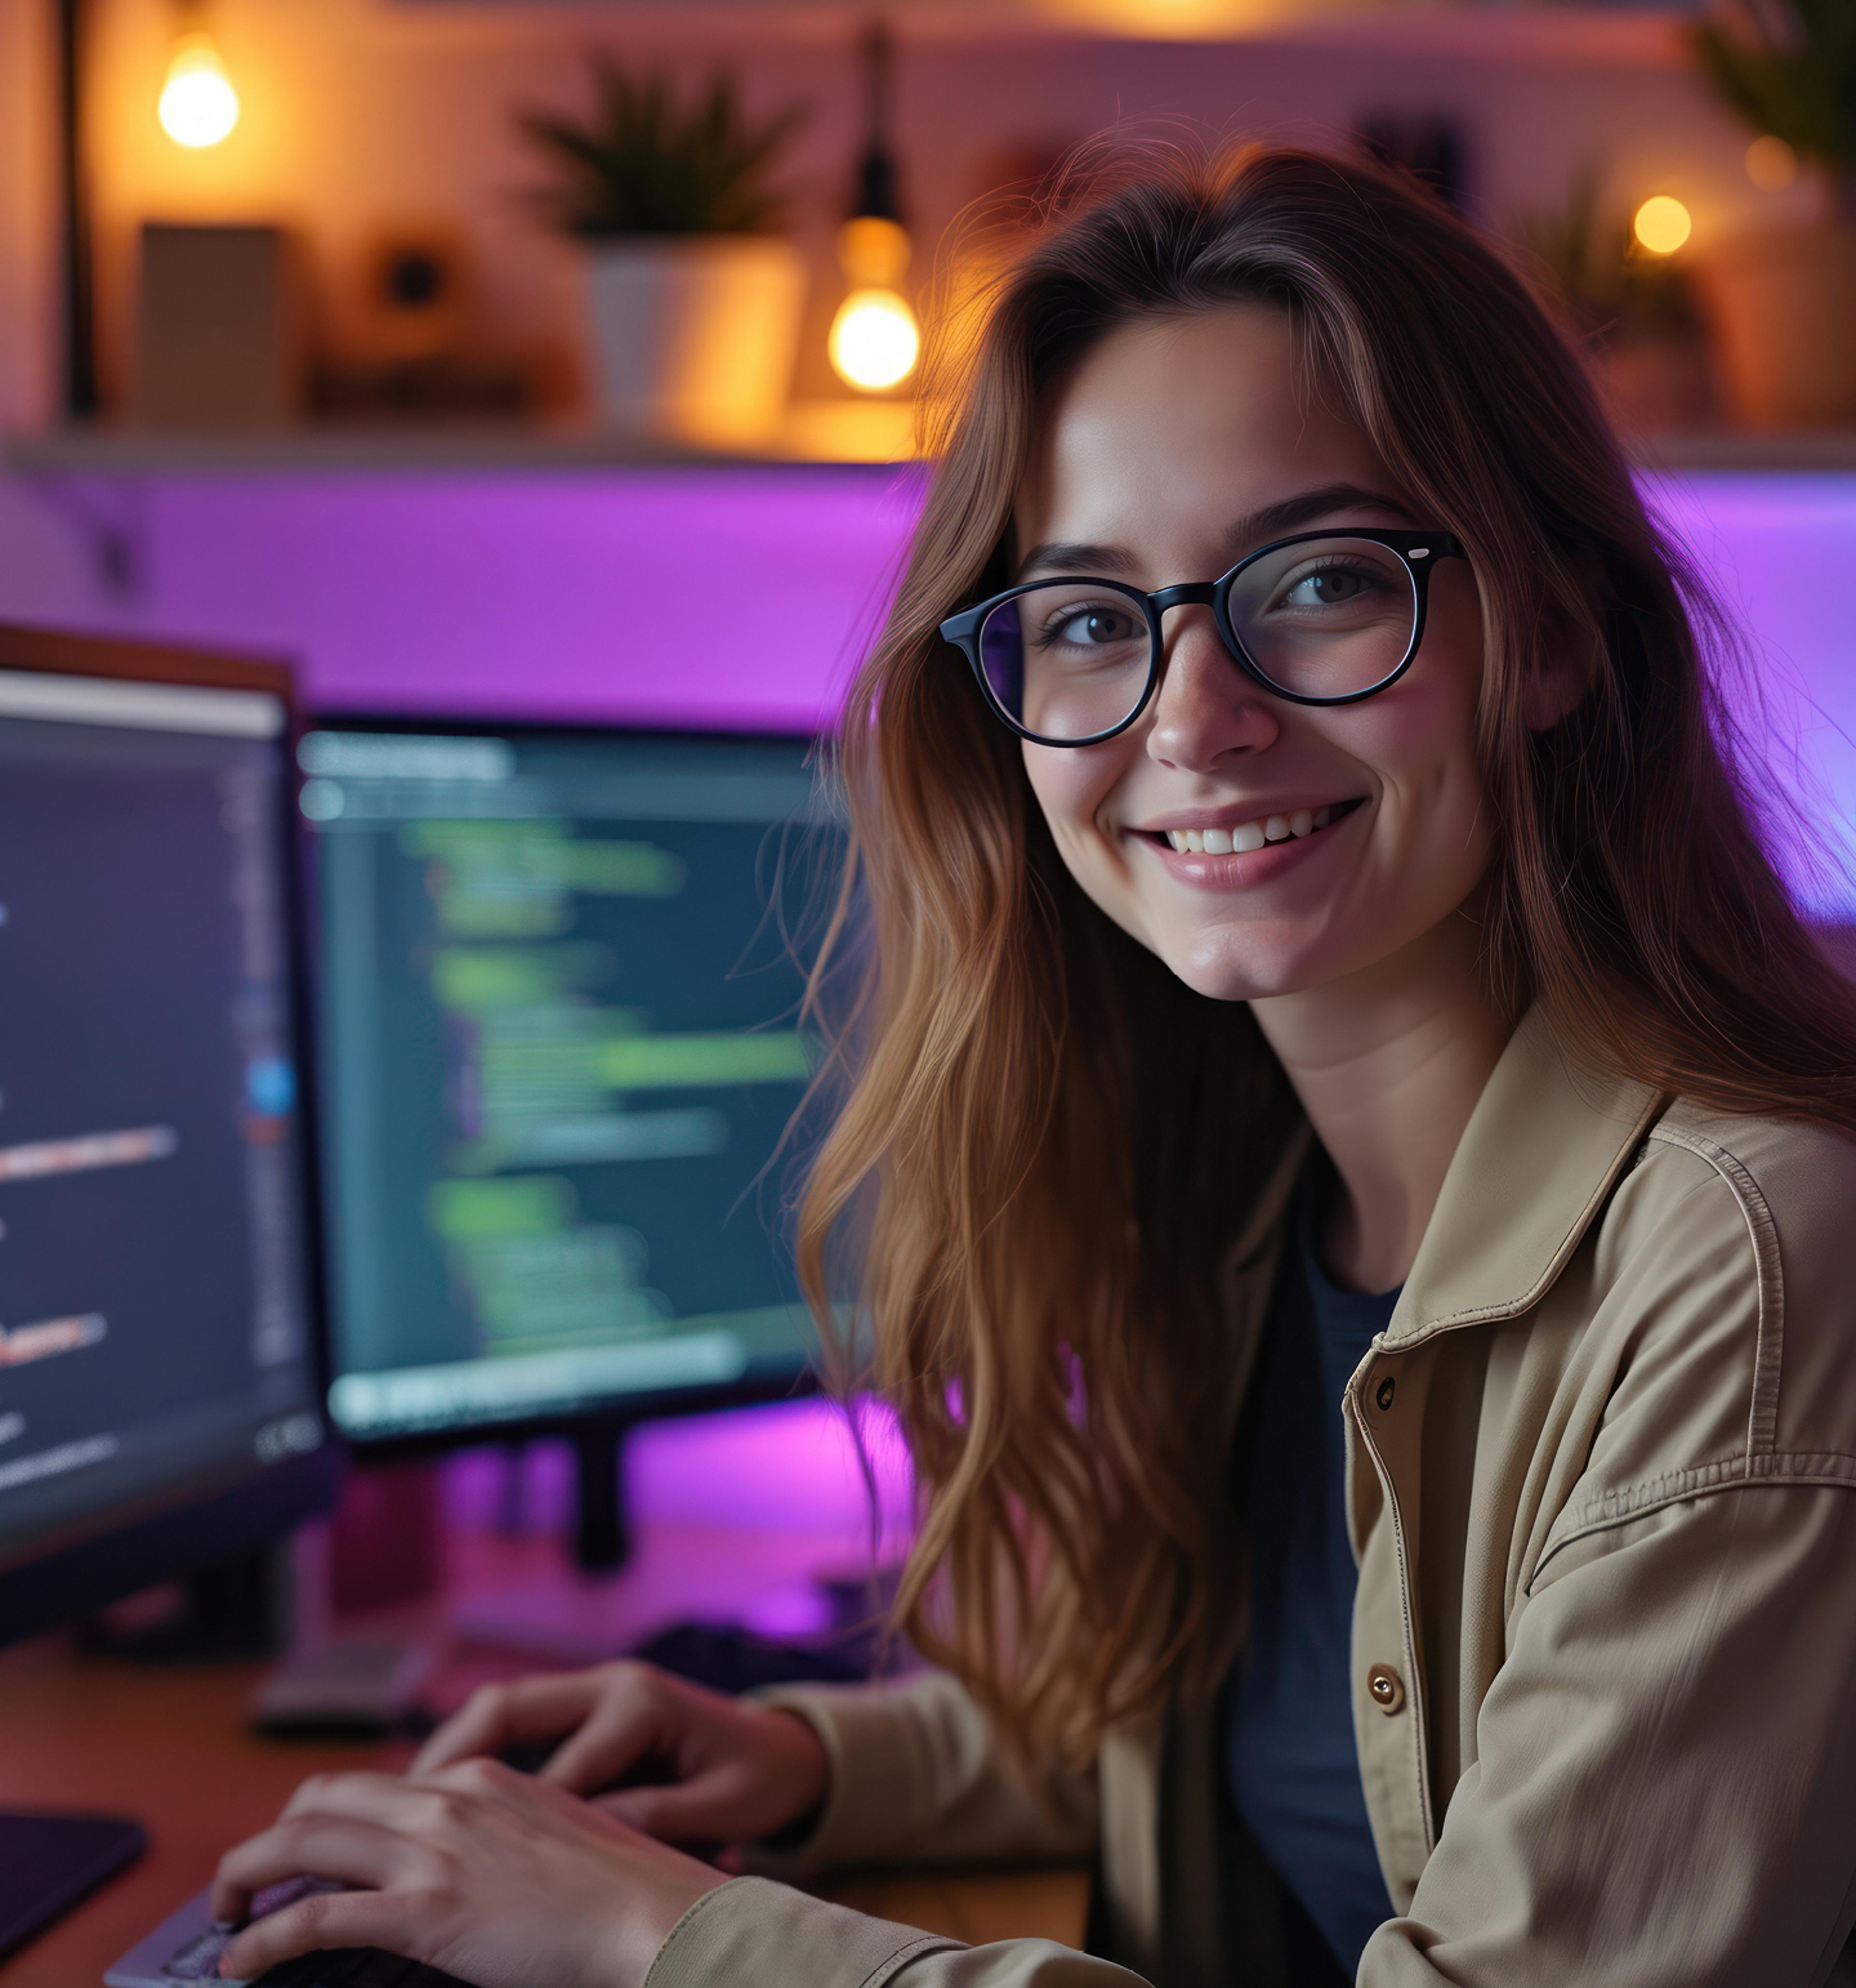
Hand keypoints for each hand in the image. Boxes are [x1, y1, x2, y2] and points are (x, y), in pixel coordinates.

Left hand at [211, 1758, 723, 1986]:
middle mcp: (449, 1799)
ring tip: (224, 1911)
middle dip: (270, 1836)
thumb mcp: (558, 1832)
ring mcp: (435, 1852)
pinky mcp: (426, 1912)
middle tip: (250, 1878)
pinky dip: (263, 1938)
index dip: (327, 1817)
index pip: (377, 1783)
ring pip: (302, 1842)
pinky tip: (241, 1961)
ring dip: (245, 1874)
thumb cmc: (623, 1890)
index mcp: (481, 1776)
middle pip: (322, 1797)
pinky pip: (315, 1919)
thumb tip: (470, 1867)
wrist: (655, 1916)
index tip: (308, 1850)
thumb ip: (504, 1833)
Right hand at [410, 1661, 828, 1845]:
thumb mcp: (718, 1806)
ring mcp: (591, 1692)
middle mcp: (607, 1684)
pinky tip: (440, 1808)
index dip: (521, 1818)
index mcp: (641, 1702)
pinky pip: (512, 1732)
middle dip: (446, 1761)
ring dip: (447, 1760)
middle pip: (504, 1710)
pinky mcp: (584, 1711)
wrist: (786, 1750)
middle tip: (398, 1813)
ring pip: (496, 1716)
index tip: (477, 1868)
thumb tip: (595, 1843)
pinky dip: (472, 1764)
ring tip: (400, 1812)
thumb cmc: (758, 1781)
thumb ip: (657, 1819)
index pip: (564, 1765)